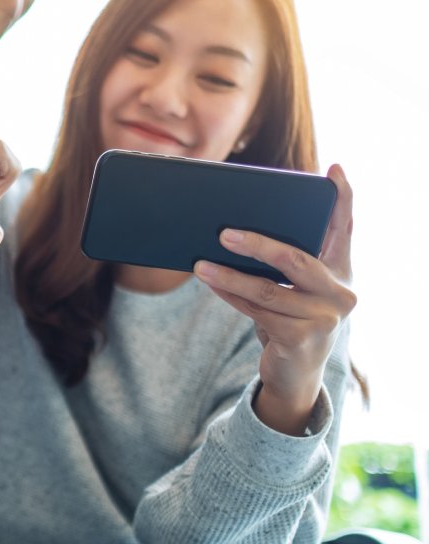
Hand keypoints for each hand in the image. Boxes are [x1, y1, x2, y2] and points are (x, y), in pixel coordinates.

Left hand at [193, 164, 355, 434]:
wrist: (296, 372)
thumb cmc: (290, 315)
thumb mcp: (297, 286)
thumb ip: (288, 257)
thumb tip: (235, 228)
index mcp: (341, 269)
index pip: (344, 228)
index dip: (343, 198)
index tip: (334, 171)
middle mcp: (340, 292)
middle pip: (295, 259)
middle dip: (257, 244)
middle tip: (223, 232)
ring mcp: (324, 318)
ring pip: (268, 290)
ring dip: (229, 275)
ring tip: (199, 262)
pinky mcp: (300, 339)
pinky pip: (256, 311)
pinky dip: (230, 295)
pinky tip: (209, 282)